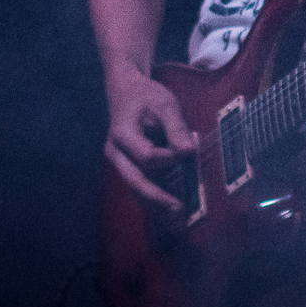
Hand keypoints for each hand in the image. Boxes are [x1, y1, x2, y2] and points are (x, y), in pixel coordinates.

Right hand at [103, 65, 196, 219]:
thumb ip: (176, 127)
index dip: (169, 158)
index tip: (188, 151)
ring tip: (177, 215)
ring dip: (155, 201)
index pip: (147, 156)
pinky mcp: (126, 165)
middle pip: (135, 179)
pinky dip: (153, 194)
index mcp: (122, 133)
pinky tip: (170, 205)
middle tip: (178, 208)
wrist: (125, 91)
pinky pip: (138, 183)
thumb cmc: (146, 96)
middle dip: (156, 196)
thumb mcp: (164, 103)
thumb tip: (189, 152)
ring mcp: (119, 160)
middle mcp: (116, 151)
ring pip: (135, 186)